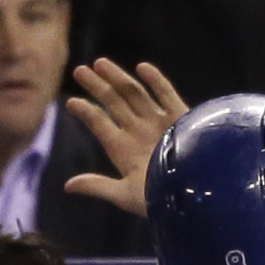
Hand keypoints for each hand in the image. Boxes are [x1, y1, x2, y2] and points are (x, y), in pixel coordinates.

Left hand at [65, 58, 188, 217]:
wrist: (197, 198)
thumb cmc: (161, 201)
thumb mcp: (125, 195)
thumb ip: (98, 186)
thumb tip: (67, 186)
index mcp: (123, 150)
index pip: (100, 124)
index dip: (86, 113)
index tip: (71, 103)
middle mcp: (139, 133)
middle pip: (114, 103)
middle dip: (97, 87)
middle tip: (79, 71)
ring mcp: (159, 123)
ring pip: (135, 94)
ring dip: (118, 78)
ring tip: (99, 63)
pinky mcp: (180, 117)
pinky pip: (166, 94)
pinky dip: (156, 81)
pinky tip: (141, 67)